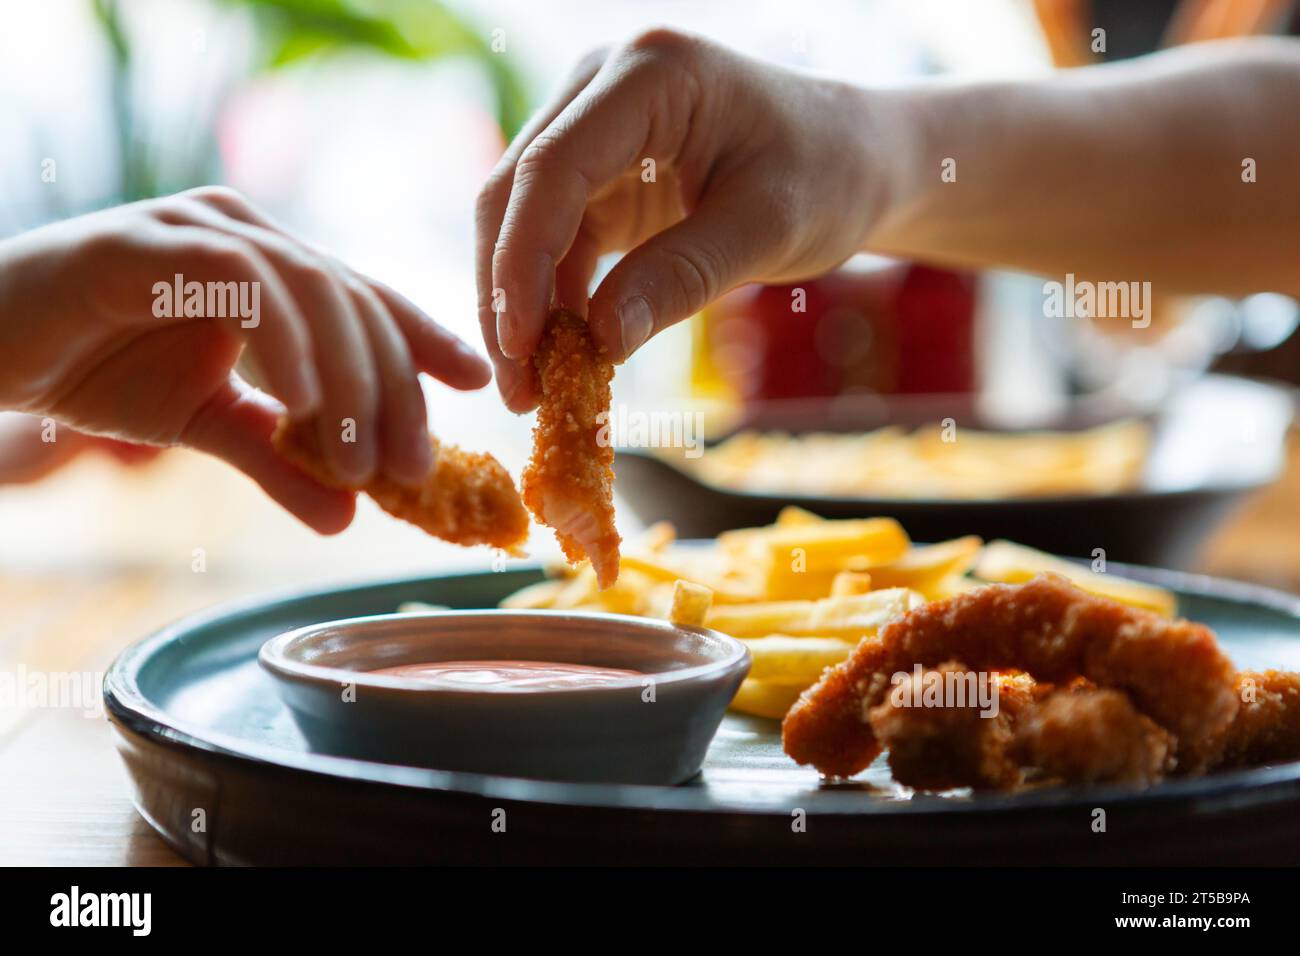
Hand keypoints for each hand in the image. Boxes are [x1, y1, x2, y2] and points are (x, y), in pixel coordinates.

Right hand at [0, 187, 490, 531]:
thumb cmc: (97, 369)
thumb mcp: (207, 428)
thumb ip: (276, 462)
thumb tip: (345, 518)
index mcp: (273, 268)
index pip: (368, 299)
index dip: (425, 337)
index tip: (476, 384)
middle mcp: (250, 237)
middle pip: (356, 303)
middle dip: (396, 389)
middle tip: (416, 468)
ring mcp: (201, 230)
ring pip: (313, 290)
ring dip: (350, 381)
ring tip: (364, 462)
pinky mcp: (148, 243)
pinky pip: (241, 285)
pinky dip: (285, 343)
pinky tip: (306, 408)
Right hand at [476, 28, 890, 410]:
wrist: (853, 158)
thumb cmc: (828, 175)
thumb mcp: (768, 229)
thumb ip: (683, 277)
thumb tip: (599, 343)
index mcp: (650, 75)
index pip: (553, 167)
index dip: (522, 260)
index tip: (520, 344)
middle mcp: (603, 88)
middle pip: (516, 193)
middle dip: (506, 295)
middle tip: (517, 390)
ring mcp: (593, 128)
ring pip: (521, 222)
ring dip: (518, 306)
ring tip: (530, 391)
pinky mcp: (598, 174)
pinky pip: (554, 240)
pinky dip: (550, 300)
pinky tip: (559, 358)